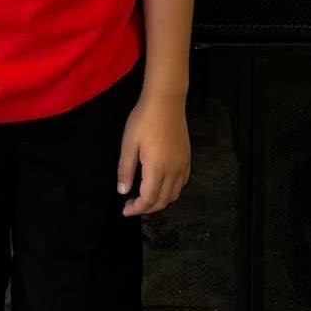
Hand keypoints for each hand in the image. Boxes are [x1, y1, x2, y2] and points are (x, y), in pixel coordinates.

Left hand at [116, 91, 190, 216]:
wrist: (166, 101)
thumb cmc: (143, 120)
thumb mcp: (129, 144)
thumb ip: (125, 169)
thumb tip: (123, 191)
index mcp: (157, 168)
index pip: (148, 199)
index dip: (136, 209)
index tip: (125, 209)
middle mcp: (173, 171)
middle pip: (162, 201)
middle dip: (146, 208)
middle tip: (132, 205)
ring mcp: (183, 165)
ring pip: (174, 194)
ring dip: (159, 201)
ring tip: (144, 197)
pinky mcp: (187, 159)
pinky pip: (182, 183)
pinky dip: (171, 191)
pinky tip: (160, 185)